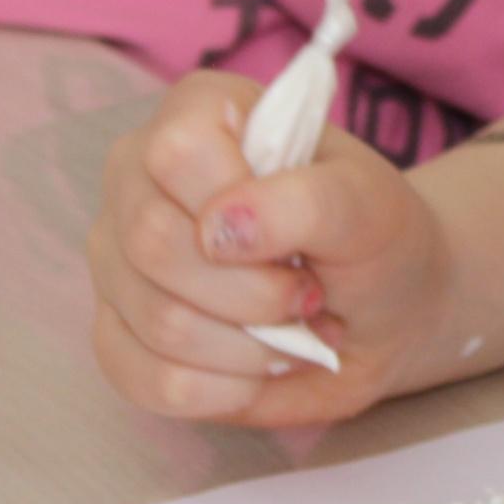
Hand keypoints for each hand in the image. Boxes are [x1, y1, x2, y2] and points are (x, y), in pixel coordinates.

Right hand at [86, 71, 456, 424]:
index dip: (240, 204)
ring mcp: (119, 259)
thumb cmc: (374, 239)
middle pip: (152, 241)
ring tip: (288, 329)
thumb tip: (219, 228)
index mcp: (196, 115)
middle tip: (306, 293)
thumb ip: (306, 200)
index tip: (298, 235)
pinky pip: (142, 378)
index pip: (177, 152)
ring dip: (247, 346)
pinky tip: (256, 368)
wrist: (384, 313)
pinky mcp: (120, 334)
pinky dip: (221, 389)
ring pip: (155, 320)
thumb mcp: (369, 204)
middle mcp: (138, 178)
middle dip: (253, 291)